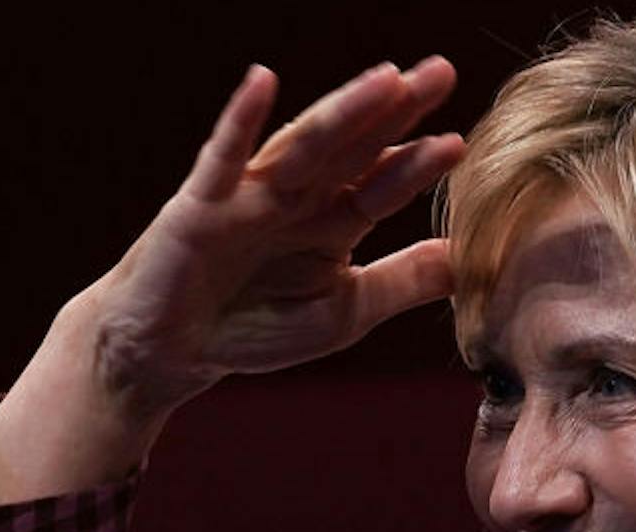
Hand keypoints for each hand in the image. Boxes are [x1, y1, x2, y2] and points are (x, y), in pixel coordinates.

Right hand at [0, 60, 464, 507]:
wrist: (173, 355)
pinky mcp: (201, 205)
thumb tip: (462, 259)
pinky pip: (222, 157)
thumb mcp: (344, 312)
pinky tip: (262, 81)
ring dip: (344, 110)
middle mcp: (297, 197)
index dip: (419, 163)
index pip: (383, 184)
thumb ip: (399, 283)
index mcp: (332, 221)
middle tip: (438, 72)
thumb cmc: (254, 328)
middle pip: (354, 146)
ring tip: (387, 79)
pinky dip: (241, 119)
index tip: (459, 142)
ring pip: (304, 145)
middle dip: (395, 111)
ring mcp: (249, 195)